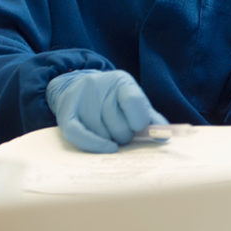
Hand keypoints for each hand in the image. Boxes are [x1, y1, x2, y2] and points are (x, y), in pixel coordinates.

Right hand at [46, 69, 168, 152]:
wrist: (78, 87)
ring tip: (112, 136)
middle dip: (125, 135)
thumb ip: (150, 118)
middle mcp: (99, 86)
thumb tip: (164, 137)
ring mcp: (81, 98)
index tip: (141, 129)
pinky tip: (108, 149)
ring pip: (102, 133)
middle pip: (118, 123)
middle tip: (125, 134)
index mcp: (121, 81)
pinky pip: (79, 135)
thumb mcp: (134, 103)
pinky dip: (95, 146)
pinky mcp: (65, 113)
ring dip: (110, 141)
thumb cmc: (113, 101)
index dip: (140, 120)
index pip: (133, 100)